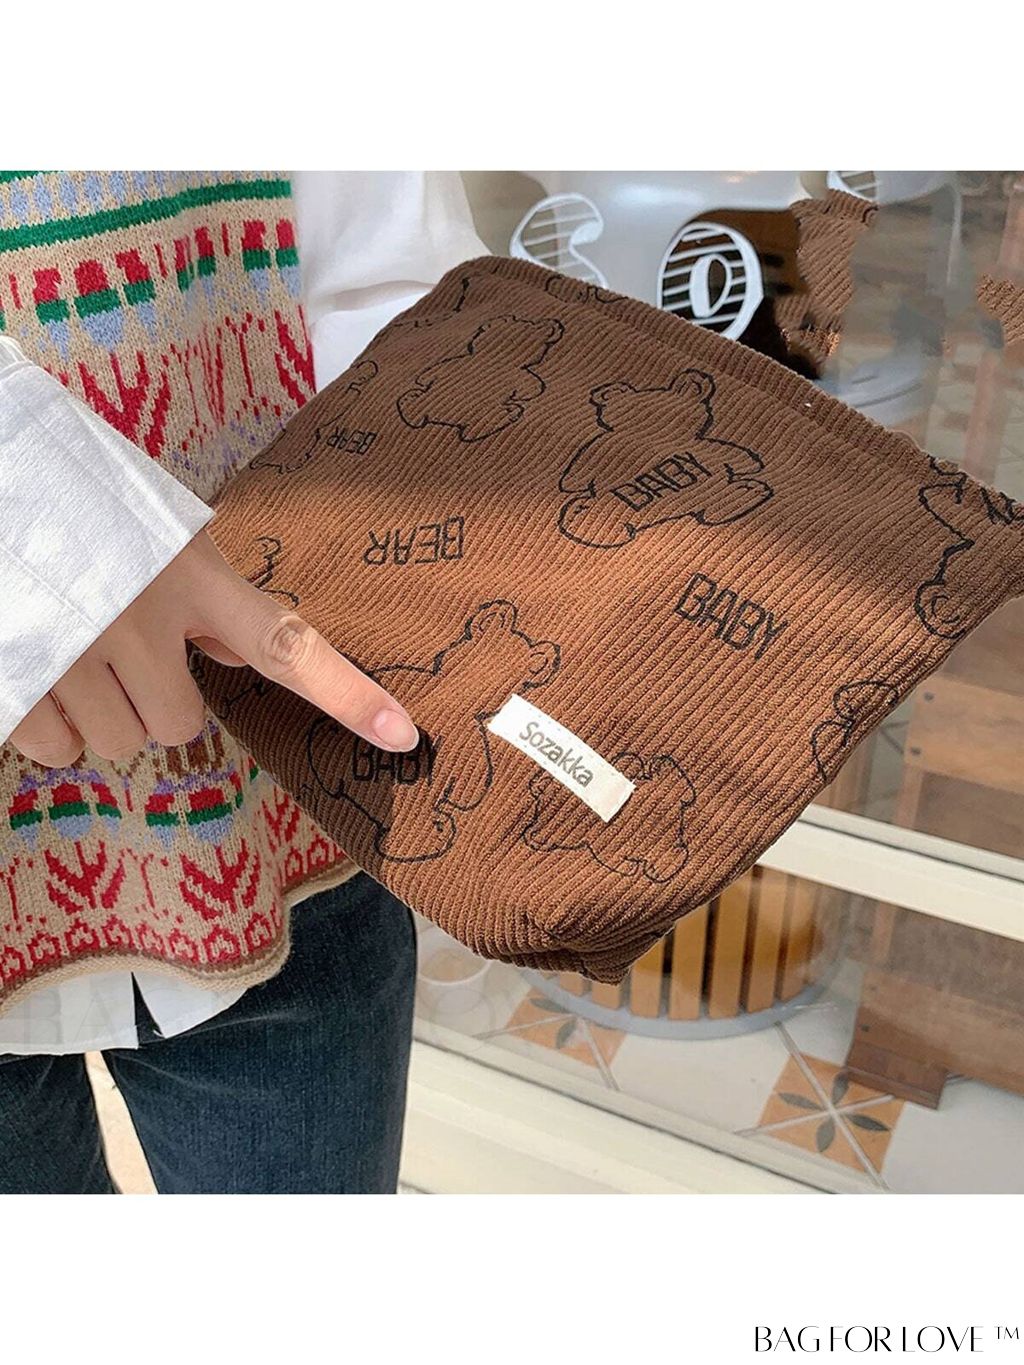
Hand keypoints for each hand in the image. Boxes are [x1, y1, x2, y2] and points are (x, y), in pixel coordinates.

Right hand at [8, 530, 418, 768]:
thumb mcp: (153, 527)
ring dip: (102, 712)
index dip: (347, 693)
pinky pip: (57, 751)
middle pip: (182, 723)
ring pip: (121, 742)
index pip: (286, 643)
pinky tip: (38, 669)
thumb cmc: (75, 495)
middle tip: (123, 650)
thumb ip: (204, 594)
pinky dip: (49, 725)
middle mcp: (141, 619)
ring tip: (73, 650)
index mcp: (189, 572)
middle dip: (158, 698)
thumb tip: (242, 656)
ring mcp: (77, 654)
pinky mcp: (19, 679)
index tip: (404, 734)